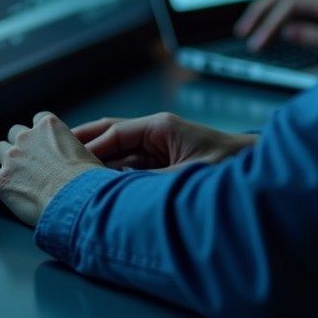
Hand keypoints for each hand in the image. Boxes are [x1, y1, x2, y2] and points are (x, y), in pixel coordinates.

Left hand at [0, 111, 102, 226]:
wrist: (77, 200)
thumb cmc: (89, 181)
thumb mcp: (88, 154)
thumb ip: (75, 149)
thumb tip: (80, 161)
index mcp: (50, 126)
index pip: (39, 119)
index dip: (40, 133)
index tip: (43, 145)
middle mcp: (28, 137)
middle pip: (15, 133)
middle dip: (20, 146)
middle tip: (28, 164)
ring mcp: (12, 157)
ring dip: (3, 161)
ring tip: (11, 177)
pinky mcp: (1, 180)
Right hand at [72, 111, 256, 170]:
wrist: (261, 171)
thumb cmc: (233, 166)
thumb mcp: (188, 176)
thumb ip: (152, 183)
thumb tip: (120, 191)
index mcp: (161, 127)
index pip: (115, 132)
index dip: (90, 145)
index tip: (67, 156)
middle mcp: (158, 133)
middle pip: (112, 136)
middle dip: (85, 145)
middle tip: (56, 152)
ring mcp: (161, 147)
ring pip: (121, 152)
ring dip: (100, 162)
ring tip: (72, 170)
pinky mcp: (167, 163)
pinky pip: (134, 166)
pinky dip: (116, 174)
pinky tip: (102, 183)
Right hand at [234, 0, 317, 52]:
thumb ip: (311, 37)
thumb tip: (285, 31)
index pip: (290, 6)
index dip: (270, 24)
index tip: (256, 44)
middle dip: (260, 11)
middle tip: (242, 31)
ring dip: (266, 8)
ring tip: (249, 26)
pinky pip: (295, 1)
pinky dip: (278, 10)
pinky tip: (271, 23)